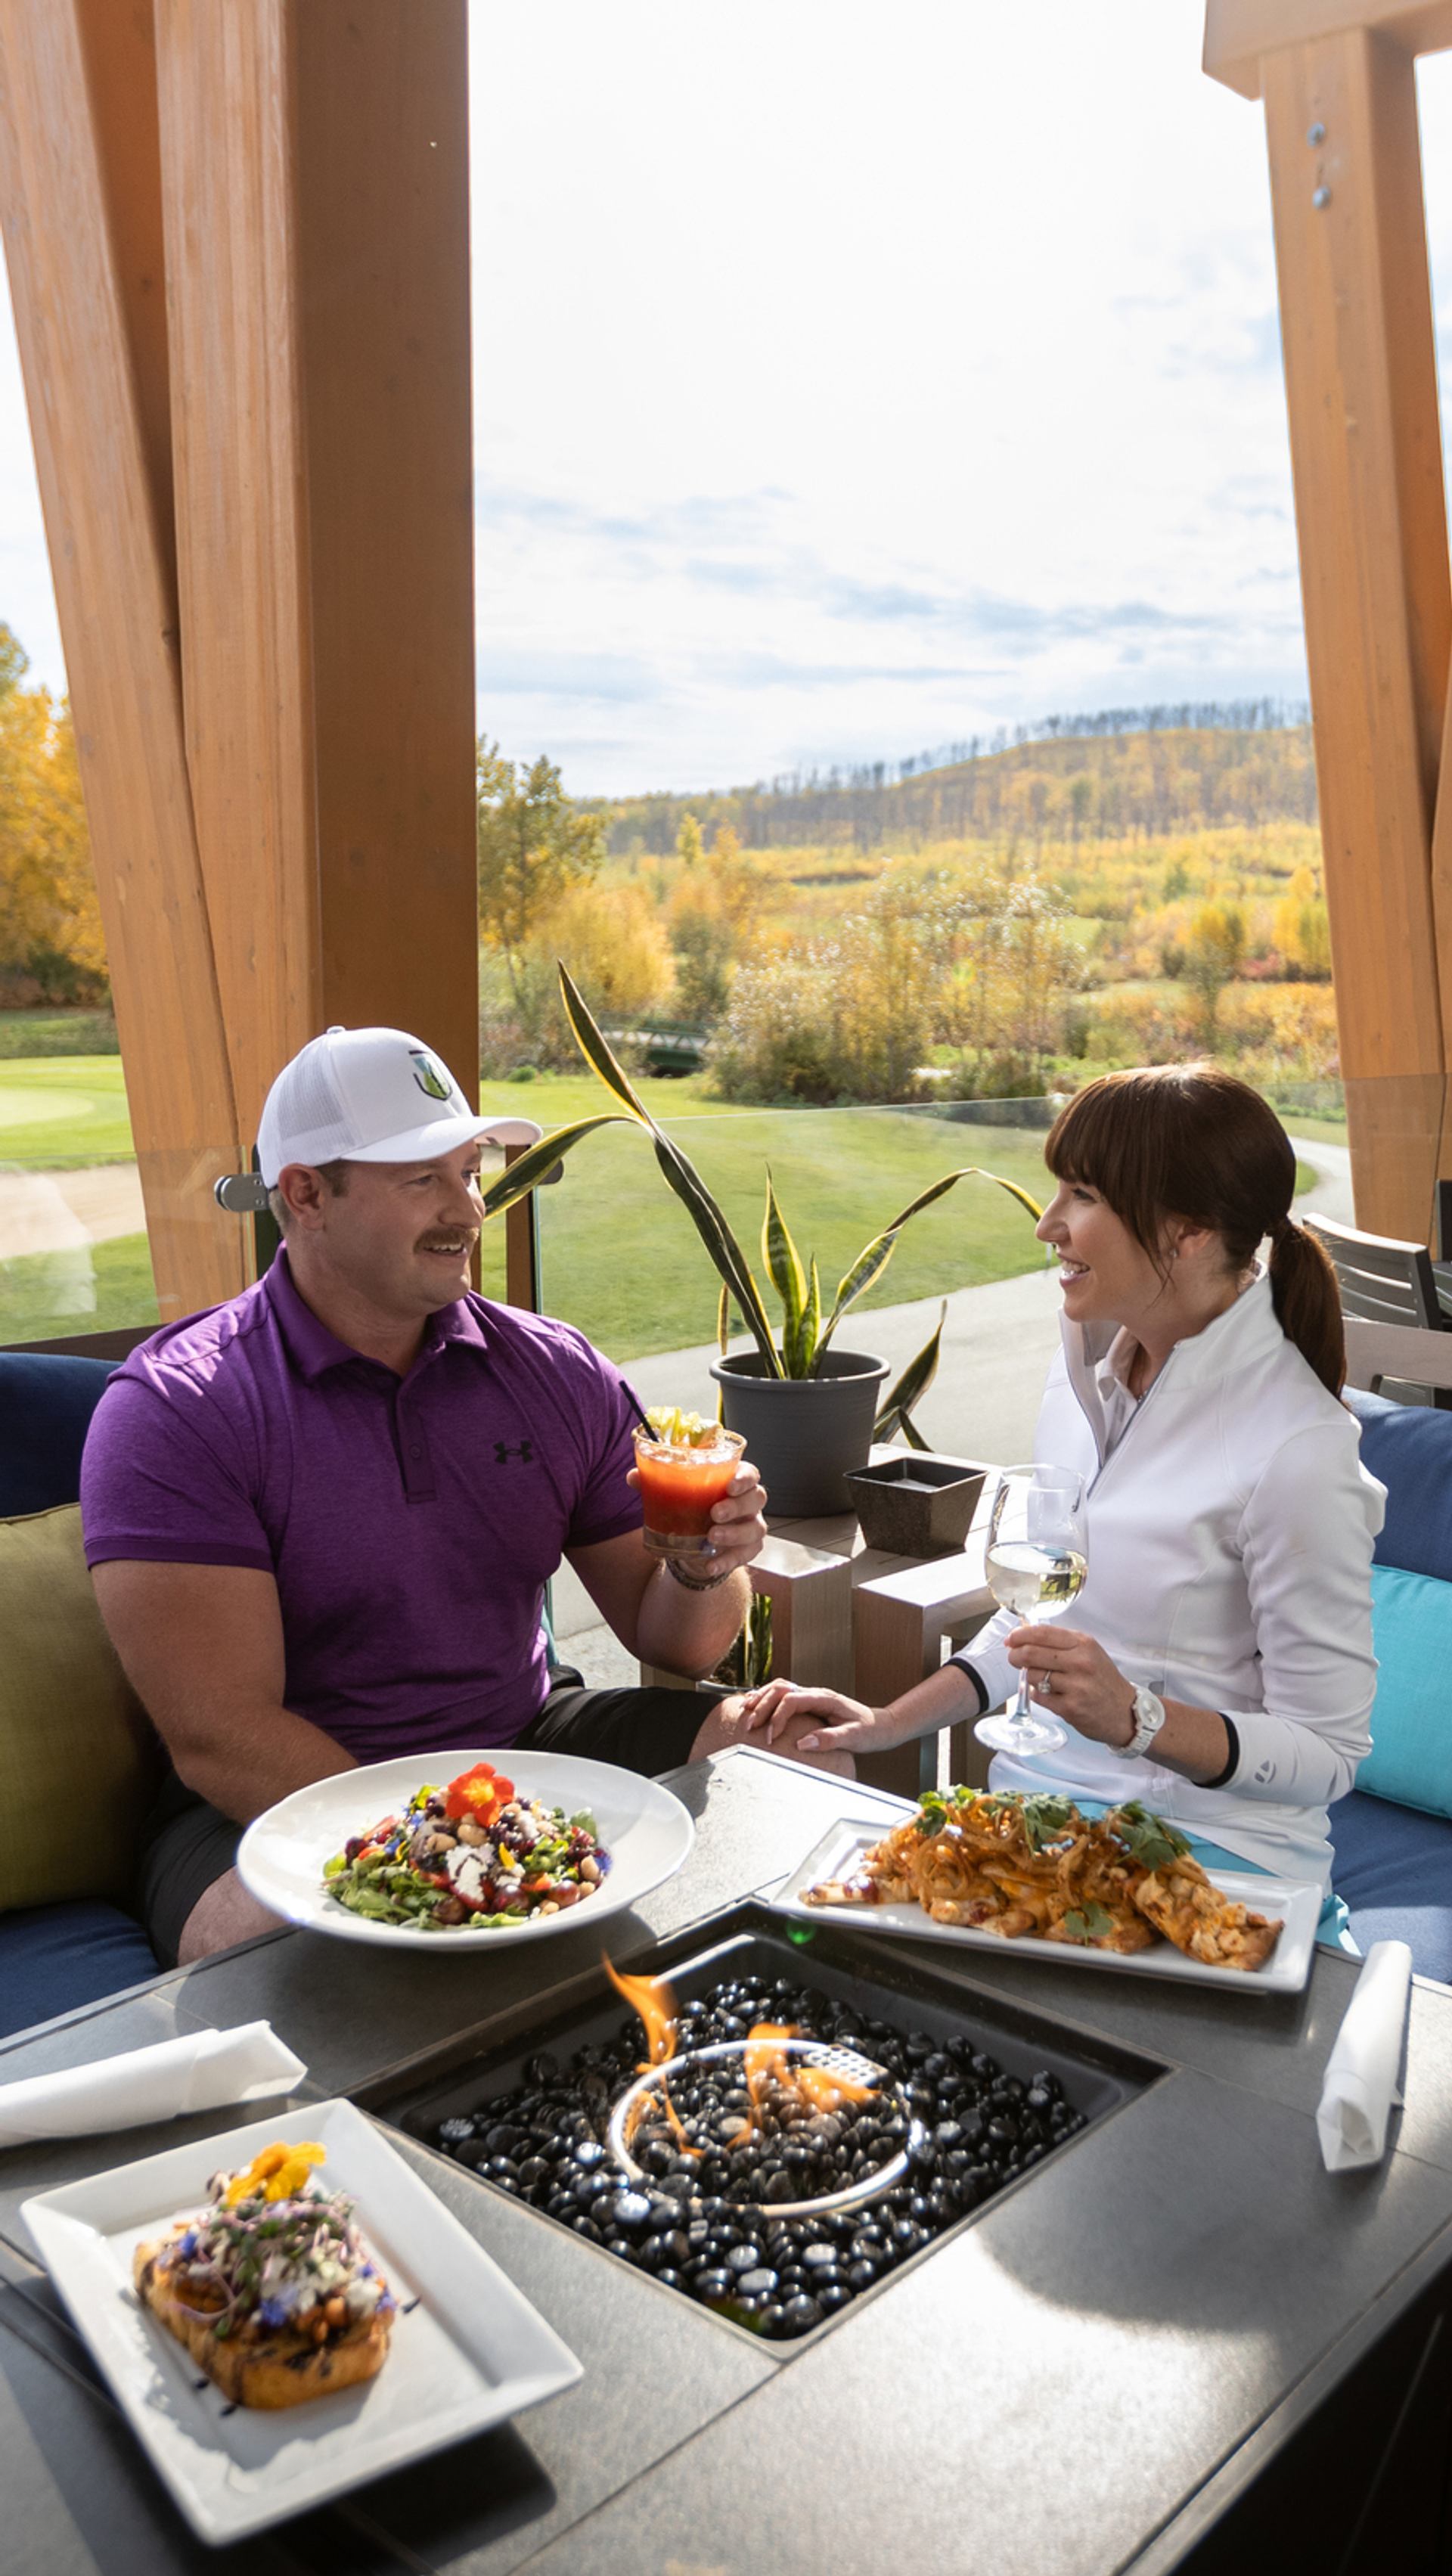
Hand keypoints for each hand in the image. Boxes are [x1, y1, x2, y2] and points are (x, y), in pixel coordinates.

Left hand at [627, 1462, 768, 1576]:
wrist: (695, 1543)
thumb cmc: (691, 1508)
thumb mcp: (674, 1494)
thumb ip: (656, 1483)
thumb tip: (633, 1476)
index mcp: (733, 1481)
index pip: (750, 1473)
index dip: (744, 1478)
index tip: (729, 1485)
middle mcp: (748, 1502)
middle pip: (757, 1498)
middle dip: (737, 1506)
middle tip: (715, 1513)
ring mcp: (751, 1526)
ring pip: (755, 1528)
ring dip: (734, 1533)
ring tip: (711, 1537)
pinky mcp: (748, 1549)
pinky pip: (745, 1555)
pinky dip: (727, 1561)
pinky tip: (710, 1565)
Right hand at [737, 1678, 900, 1753]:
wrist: (880, 1726)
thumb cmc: (868, 1732)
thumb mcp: (853, 1738)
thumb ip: (829, 1740)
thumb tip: (801, 1744)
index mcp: (825, 1698)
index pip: (792, 1700)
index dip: (777, 1717)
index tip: (769, 1737)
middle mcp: (815, 1693)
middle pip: (780, 1689)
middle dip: (762, 1706)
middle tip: (749, 1726)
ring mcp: (811, 1696)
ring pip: (779, 1688)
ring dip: (760, 1699)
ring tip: (744, 1713)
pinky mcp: (808, 1703)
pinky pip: (782, 1695)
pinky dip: (766, 1699)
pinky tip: (754, 1707)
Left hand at [1006, 1624, 1134, 1748]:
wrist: (1125, 1712)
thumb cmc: (1103, 1680)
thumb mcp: (1089, 1652)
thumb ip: (1060, 1644)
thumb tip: (1024, 1638)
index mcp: (1083, 1644)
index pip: (1042, 1633)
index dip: (1020, 1635)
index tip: (1010, 1639)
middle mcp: (1080, 1662)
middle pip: (1031, 1653)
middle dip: (1015, 1655)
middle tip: (1013, 1658)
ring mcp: (1075, 1686)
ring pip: (1032, 1675)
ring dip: (1029, 1677)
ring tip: (1040, 1679)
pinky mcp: (1069, 1708)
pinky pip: (1038, 1696)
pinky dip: (1037, 1694)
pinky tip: (1047, 1693)